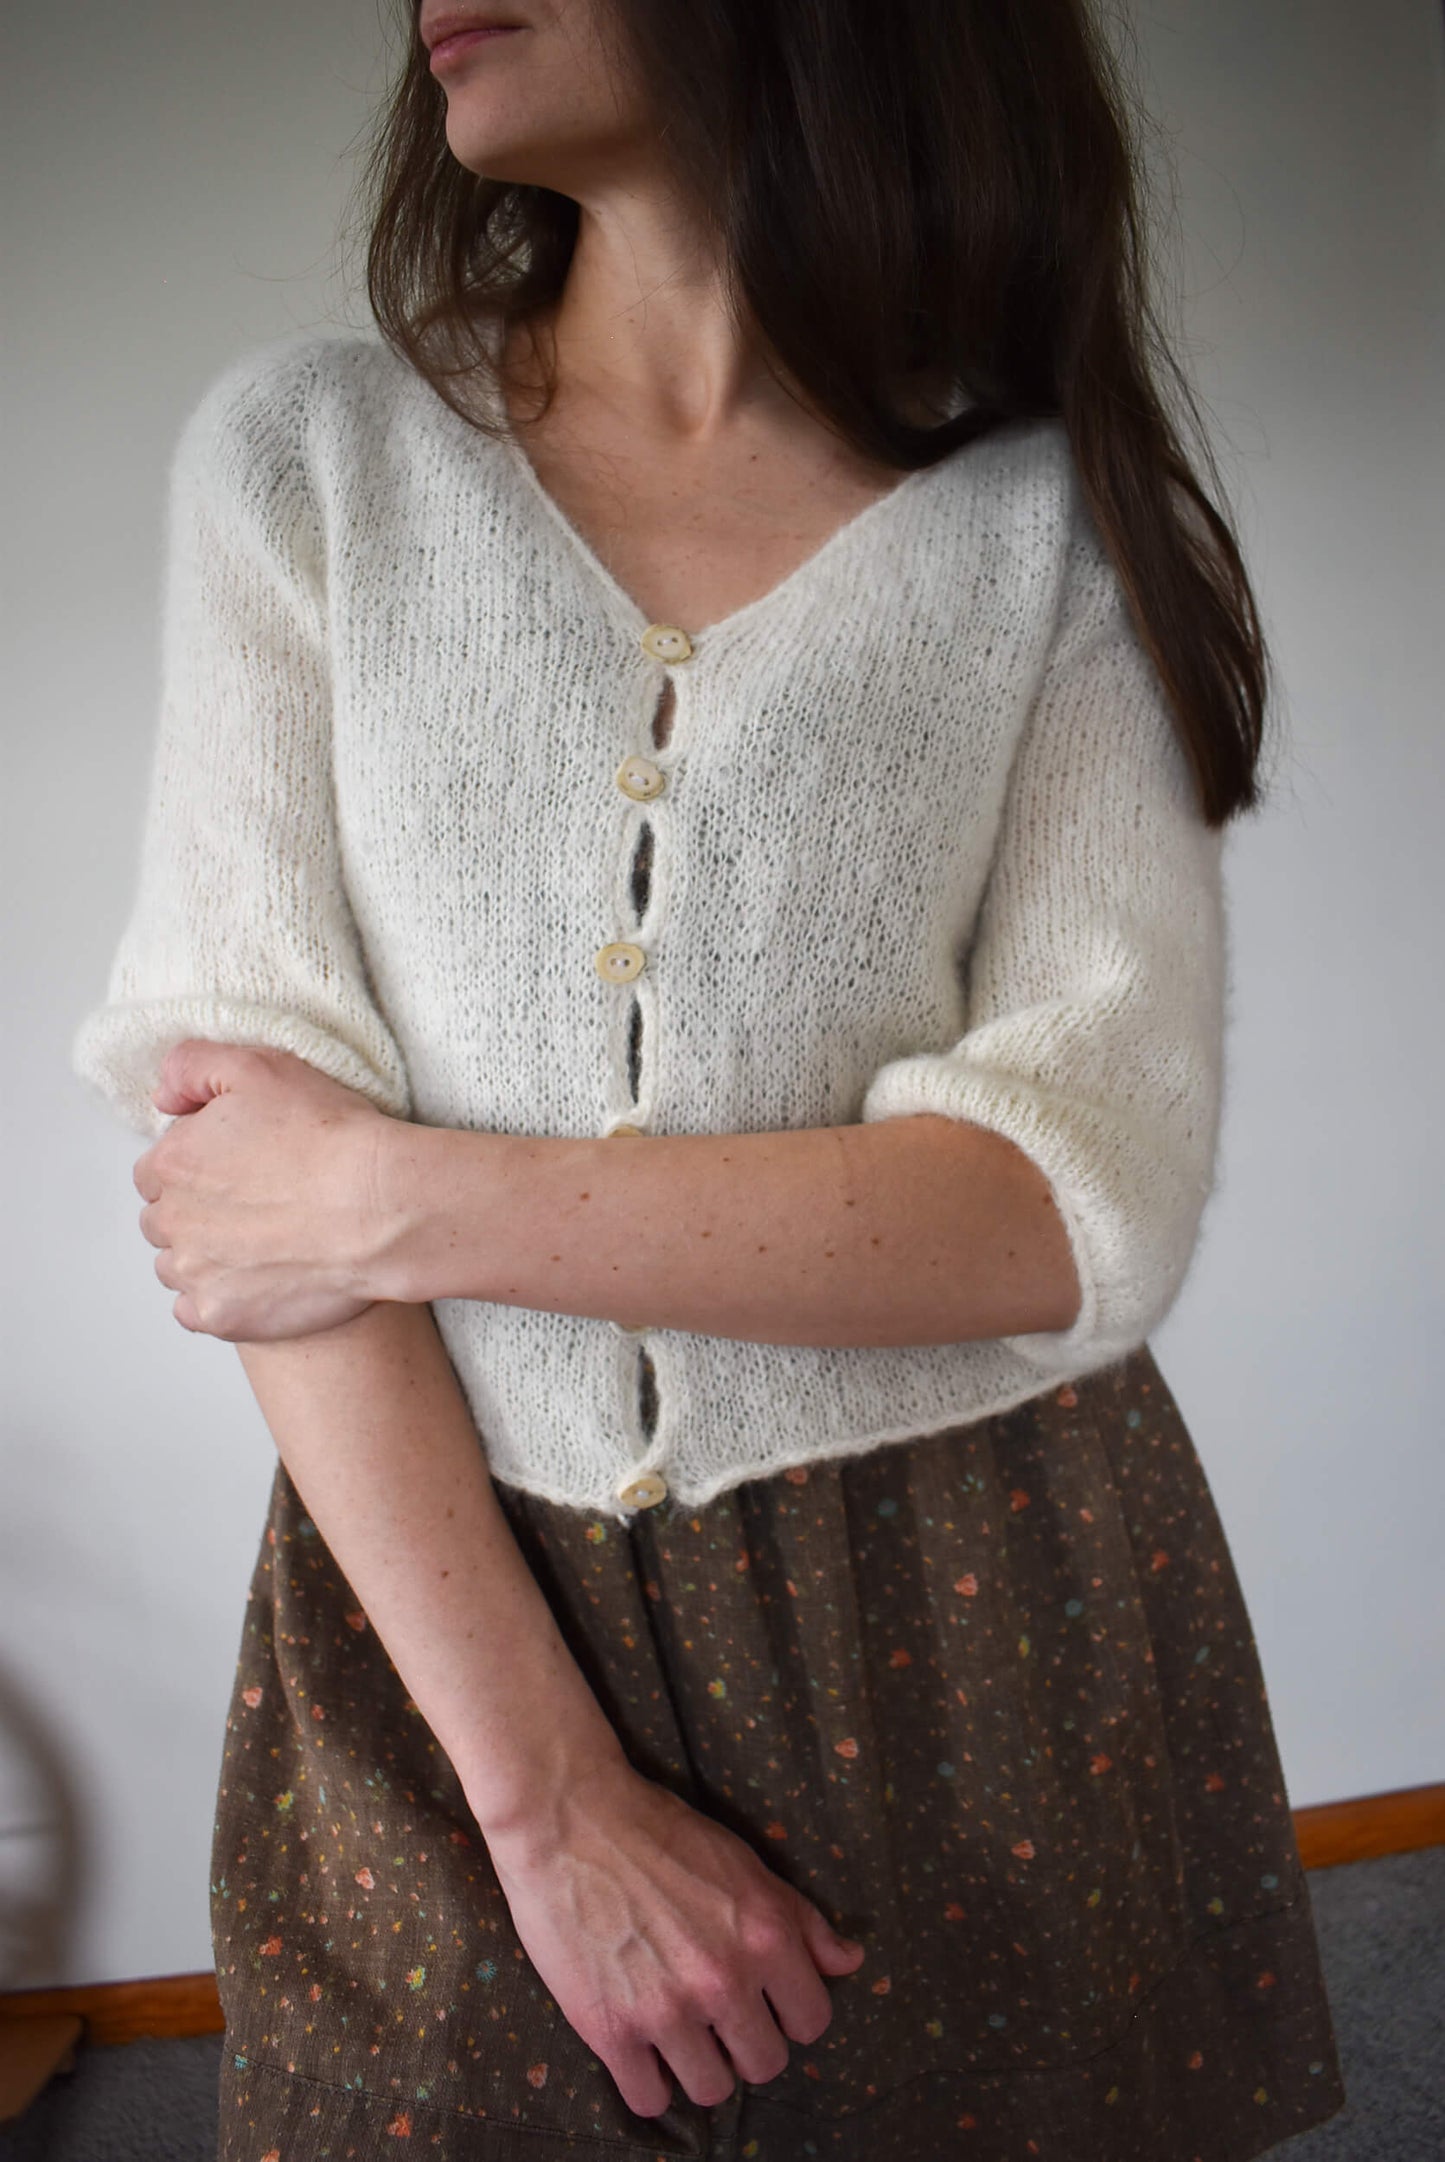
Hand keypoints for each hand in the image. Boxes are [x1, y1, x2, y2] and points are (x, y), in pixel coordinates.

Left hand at [133, 1039, 393, 1340]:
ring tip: (261, 1245)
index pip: (155, 1171)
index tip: (235, 1170)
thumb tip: (162, 1095)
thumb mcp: (260, 1068)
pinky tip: (259, 1280)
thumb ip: (193, 1067)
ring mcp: (194, 1273)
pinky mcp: (221, 1316)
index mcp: (174, 1162)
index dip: (195, 1168)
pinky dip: (220, 1300)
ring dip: (205, 1257)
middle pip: (164, 1221)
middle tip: (255, 1205)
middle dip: (197, 1213)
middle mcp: (172, 1220)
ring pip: (178, 1267)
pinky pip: (197, 1311)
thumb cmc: (331, 1138)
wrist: (382, 1206)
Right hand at [483, 1758, 865, 2118]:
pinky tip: (641, 2051)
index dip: (790, 2012)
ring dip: (700, 2066)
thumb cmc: (660, 1832)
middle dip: (747, 2043)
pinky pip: (648, 2100)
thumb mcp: (745, 1862)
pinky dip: (648, 2083)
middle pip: (765, 2064)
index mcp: (765, 1935)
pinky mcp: (610, 2030)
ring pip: (712, 2089)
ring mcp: (666, 2010)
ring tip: (680, 2034)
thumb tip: (850, 1962)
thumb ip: (801, 1918)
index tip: (765, 2001)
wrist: (570, 1818)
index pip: (812, 2021)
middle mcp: (723, 1980)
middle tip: (719, 2017)